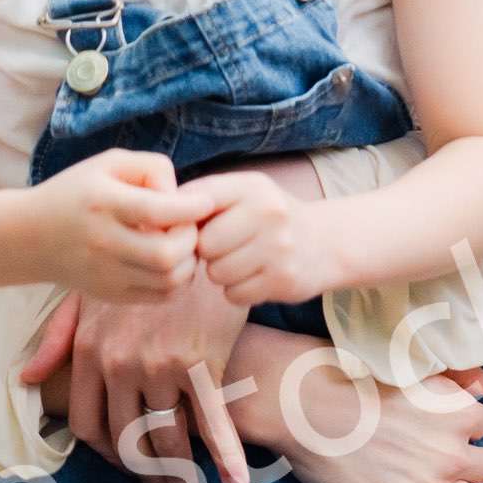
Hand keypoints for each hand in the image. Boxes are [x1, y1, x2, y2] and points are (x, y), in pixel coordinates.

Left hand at [21, 268, 256, 482]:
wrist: (196, 235)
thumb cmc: (140, 261)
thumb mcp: (90, 293)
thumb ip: (58, 338)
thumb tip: (26, 378)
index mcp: (89, 351)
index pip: (87, 424)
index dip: (106, 453)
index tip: (124, 462)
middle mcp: (120, 365)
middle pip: (127, 440)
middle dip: (145, 472)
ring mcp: (162, 367)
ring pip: (168, 438)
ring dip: (180, 471)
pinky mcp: (202, 363)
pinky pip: (212, 421)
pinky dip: (225, 456)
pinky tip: (234, 482)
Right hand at [37, 148, 200, 304]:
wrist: (29, 237)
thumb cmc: (77, 192)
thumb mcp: (108, 163)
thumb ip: (151, 167)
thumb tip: (181, 196)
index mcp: (102, 204)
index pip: (156, 211)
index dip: (190, 208)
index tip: (206, 202)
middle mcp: (102, 242)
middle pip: (166, 254)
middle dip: (191, 239)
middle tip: (187, 226)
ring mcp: (105, 274)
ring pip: (168, 280)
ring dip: (188, 262)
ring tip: (180, 244)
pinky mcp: (110, 294)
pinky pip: (160, 297)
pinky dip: (177, 281)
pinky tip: (170, 263)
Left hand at [189, 168, 348, 312]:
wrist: (326, 243)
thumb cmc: (267, 218)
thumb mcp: (242, 193)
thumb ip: (202, 197)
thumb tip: (156, 217)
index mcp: (253, 186)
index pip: (195, 205)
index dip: (189, 222)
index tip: (199, 226)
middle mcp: (270, 212)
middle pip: (204, 245)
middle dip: (208, 251)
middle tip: (226, 248)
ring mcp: (280, 247)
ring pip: (217, 273)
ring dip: (222, 273)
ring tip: (241, 261)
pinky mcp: (284, 280)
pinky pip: (234, 295)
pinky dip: (238, 291)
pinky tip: (254, 277)